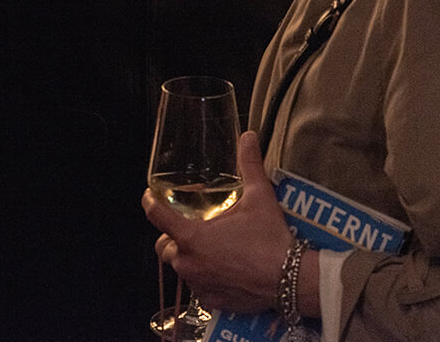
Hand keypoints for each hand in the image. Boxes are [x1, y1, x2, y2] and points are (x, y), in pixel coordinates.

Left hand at [142, 131, 292, 312]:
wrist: (291, 279)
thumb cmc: (270, 238)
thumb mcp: (259, 196)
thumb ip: (249, 165)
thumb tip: (249, 136)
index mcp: (191, 236)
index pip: (157, 216)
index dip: (150, 203)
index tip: (149, 197)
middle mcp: (188, 262)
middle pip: (165, 246)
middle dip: (172, 237)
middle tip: (191, 227)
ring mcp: (199, 285)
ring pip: (181, 268)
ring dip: (189, 257)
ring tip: (209, 248)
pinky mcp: (212, 302)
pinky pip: (199, 288)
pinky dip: (205, 278)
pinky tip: (222, 270)